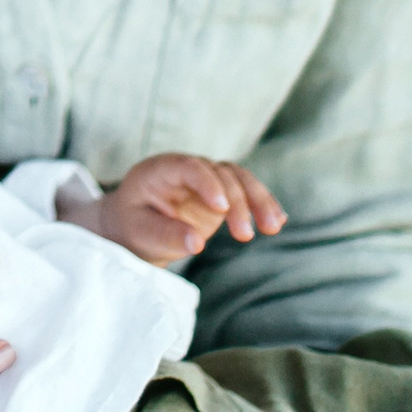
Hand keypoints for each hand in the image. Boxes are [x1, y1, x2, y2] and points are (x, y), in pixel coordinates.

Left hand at [64, 154, 285, 263]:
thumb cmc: (132, 225)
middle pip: (220, 174)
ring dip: (259, 200)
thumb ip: (164, 234)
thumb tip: (196, 243)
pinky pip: (246, 193)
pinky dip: (262, 205)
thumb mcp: (139, 232)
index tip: (221, 209)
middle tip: (246, 235)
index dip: (208, 184)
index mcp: (162, 169)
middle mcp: (188, 168)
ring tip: (274, 226)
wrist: (135, 225)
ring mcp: (208, 179)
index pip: (190, 168)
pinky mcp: (222, 193)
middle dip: (238, 201)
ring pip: (240, 178)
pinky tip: (278, 221)